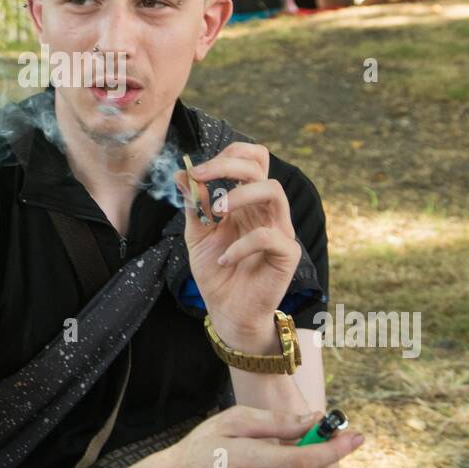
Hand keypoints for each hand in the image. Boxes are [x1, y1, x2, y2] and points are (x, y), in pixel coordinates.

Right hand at [153, 404, 362, 467]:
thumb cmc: (204, 446)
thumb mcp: (234, 421)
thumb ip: (276, 422)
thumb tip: (314, 419)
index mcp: (249, 461)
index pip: (306, 460)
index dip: (335, 448)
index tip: (355, 435)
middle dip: (329, 455)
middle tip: (326, 435)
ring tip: (291, 450)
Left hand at [172, 142, 300, 340]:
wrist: (227, 312)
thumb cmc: (216, 272)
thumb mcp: (197, 235)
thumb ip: (193, 205)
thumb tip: (181, 173)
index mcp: (247, 201)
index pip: (251, 160)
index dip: (226, 156)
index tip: (195, 170)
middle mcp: (266, 210)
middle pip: (260, 167)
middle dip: (227, 165)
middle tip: (200, 176)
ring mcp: (280, 230)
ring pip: (273, 191)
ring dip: (240, 195)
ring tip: (217, 213)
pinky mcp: (287, 254)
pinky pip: (269, 237)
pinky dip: (241, 245)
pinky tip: (224, 260)